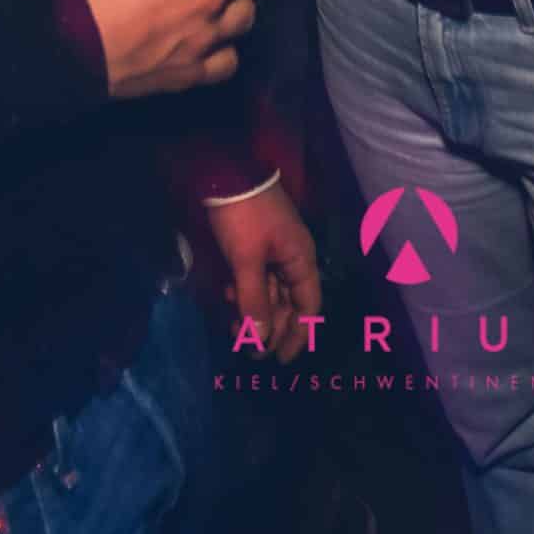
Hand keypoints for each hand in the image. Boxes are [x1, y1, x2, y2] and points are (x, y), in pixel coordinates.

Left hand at [207, 182, 321, 363]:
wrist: (225, 173)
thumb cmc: (243, 216)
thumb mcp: (246, 260)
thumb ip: (254, 300)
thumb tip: (261, 340)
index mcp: (301, 260)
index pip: (308, 306)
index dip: (298, 334)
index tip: (282, 359)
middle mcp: (292, 259)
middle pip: (288, 304)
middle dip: (270, 328)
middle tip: (249, 351)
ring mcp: (273, 252)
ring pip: (269, 293)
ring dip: (254, 313)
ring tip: (233, 327)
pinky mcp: (254, 247)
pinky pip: (255, 280)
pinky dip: (244, 294)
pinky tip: (228, 298)